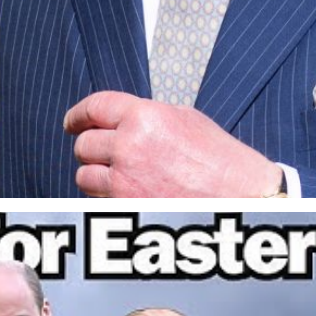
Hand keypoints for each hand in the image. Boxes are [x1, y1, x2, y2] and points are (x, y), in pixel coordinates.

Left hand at [63, 91, 281, 196]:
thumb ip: (145, 117)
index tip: (73, 122)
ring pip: (85, 176)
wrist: (242, 196)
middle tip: (104, 156)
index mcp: (145, 116)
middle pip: (84, 145)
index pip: (94, 107)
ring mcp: (125, 180)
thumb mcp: (185, 120)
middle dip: (91, 150)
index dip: (78, 115)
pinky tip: (132, 195)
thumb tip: (117, 120)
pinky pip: (98, 202)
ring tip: (122, 178)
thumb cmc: (221, 161)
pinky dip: (107, 199)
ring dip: (96, 177)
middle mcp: (130, 145)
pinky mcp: (126, 208)